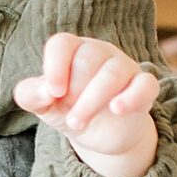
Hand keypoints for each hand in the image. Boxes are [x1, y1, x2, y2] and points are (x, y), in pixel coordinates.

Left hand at [13, 31, 158, 176]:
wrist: (97, 133)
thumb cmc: (66, 109)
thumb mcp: (43, 105)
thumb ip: (30, 94)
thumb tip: (43, 91)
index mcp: (71, 50)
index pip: (62, 44)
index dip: (55, 66)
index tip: (52, 93)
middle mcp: (99, 51)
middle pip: (87, 59)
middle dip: (74, 91)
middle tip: (68, 118)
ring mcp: (124, 66)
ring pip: (113, 72)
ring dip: (93, 100)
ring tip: (77, 123)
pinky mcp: (144, 87)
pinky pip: (145, 84)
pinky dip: (132, 97)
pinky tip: (117, 109)